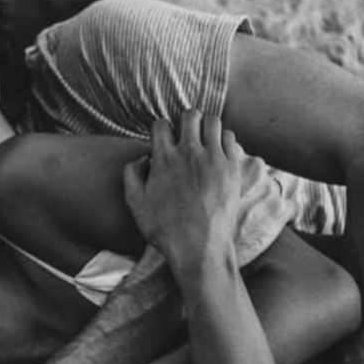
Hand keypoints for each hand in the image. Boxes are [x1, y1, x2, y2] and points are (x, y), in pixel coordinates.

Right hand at [122, 110, 243, 273]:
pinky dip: (224, 141)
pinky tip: (219, 153)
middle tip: (187, 136)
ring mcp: (213, 158)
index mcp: (163, 158)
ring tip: (205, 142)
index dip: (162, 131)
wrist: (199, 248)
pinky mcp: (232, 168)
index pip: (161, 124)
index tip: (166, 141)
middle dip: (187, 122)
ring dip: (207, 128)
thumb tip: (142, 158)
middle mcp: (189, 152)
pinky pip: (230, 138)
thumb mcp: (136, 206)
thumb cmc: (166, 230)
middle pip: (190, 115)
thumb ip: (131, 176)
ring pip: (213, 122)